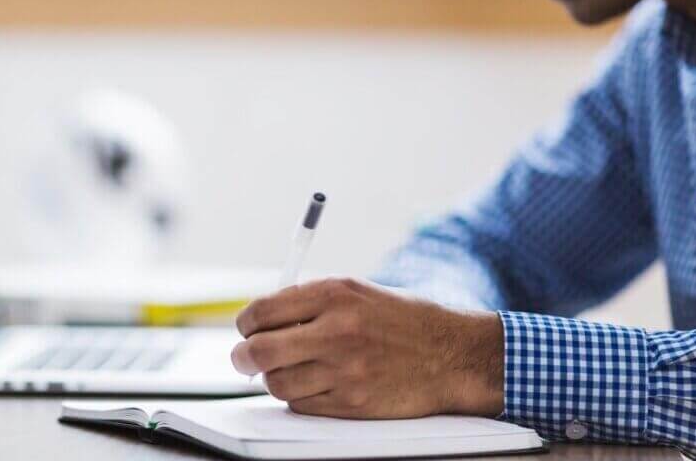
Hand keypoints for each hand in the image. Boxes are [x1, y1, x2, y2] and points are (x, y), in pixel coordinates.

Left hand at [231, 277, 504, 418]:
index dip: (246, 324)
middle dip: (243, 357)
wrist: (452, 355)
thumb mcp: (357, 292)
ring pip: (276, 383)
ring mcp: (344, 370)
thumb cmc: (403, 321)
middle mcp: (336, 330)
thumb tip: (260, 319)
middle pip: (259, 351)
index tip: (247, 329)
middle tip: (245, 358)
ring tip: (289, 369)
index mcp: (334, 294)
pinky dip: (299, 397)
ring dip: (274, 378)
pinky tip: (315, 383)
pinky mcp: (352, 403)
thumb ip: (309, 301)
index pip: (262, 311)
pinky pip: (301, 404)